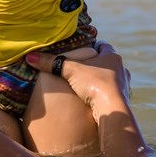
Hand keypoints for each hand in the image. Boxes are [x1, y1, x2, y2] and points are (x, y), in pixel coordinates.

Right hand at [27, 42, 147, 156]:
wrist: (113, 110)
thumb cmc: (94, 84)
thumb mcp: (70, 71)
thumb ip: (51, 63)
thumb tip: (30, 57)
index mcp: (112, 56)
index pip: (104, 46)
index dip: (94, 46)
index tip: (85, 49)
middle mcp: (122, 69)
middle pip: (109, 62)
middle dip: (98, 65)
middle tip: (84, 68)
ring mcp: (125, 85)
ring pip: (113, 79)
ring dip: (104, 81)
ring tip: (90, 86)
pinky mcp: (124, 100)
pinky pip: (115, 94)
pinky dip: (107, 95)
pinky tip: (98, 100)